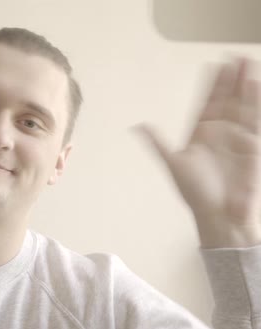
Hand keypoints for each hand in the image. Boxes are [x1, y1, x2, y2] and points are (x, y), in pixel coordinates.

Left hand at [137, 58, 260, 248]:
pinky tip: (255, 87)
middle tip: (235, 56)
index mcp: (201, 134)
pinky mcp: (252, 148)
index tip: (214, 65)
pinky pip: (254, 122)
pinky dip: (255, 104)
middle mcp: (220, 133)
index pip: (208, 103)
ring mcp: (237, 139)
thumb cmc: (195, 193)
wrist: (218, 215)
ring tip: (247, 63)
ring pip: (243, 106)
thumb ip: (157, 143)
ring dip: (245, 86)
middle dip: (231, 79)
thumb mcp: (173, 164)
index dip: (212, 86)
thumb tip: (138, 126)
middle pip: (227, 100)